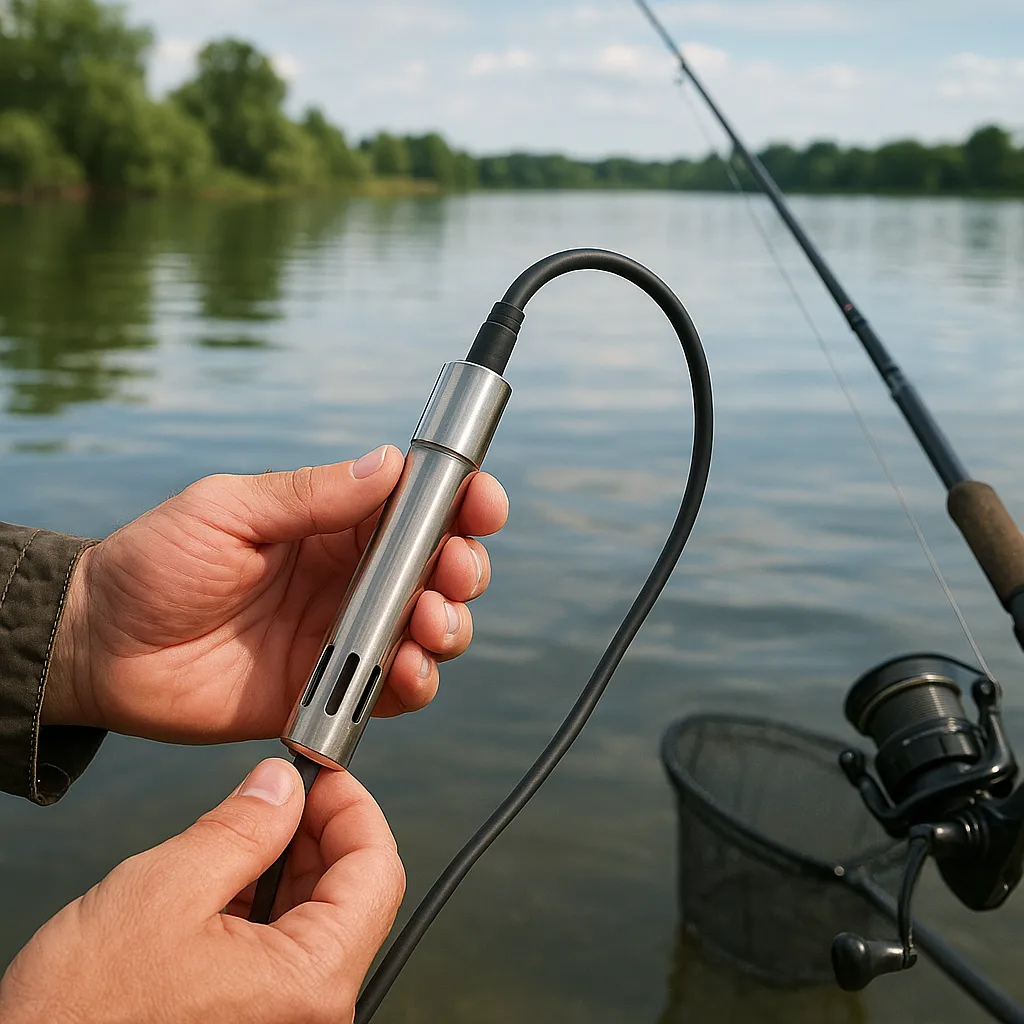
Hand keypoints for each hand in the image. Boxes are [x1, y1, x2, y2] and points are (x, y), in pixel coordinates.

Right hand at [0, 758, 404, 1022]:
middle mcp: (312, 1011)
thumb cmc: (83, 1013)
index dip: (354, 808)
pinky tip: (227, 879)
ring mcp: (286, 1019)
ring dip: (289, 863)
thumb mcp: (166, 888)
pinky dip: (265, 902)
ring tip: (243, 832)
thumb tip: (282, 787)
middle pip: (354, 894)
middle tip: (279, 793)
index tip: (325, 774)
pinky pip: (284, 950)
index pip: (378, 872)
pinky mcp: (255, 1021)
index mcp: (310, 982)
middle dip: (319, 831)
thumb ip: (241, 828)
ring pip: (318, 918)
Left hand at [46, 445, 507, 741]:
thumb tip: (388, 463)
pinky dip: (415, 683)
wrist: (101, 649)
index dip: (461, 502)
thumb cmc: (157, 562)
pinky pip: (393, 691)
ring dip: (449, 625)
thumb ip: (310, 495)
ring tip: (428, 622)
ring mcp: (345, 637)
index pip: (417, 508)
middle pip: (439, 569)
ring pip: (429, 630)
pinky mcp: (330, 690)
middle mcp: (351, 578)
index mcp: (334, 524)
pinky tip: (406, 672)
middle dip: (464, 568)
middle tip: (451, 571)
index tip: (482, 503)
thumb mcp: (228, 511)